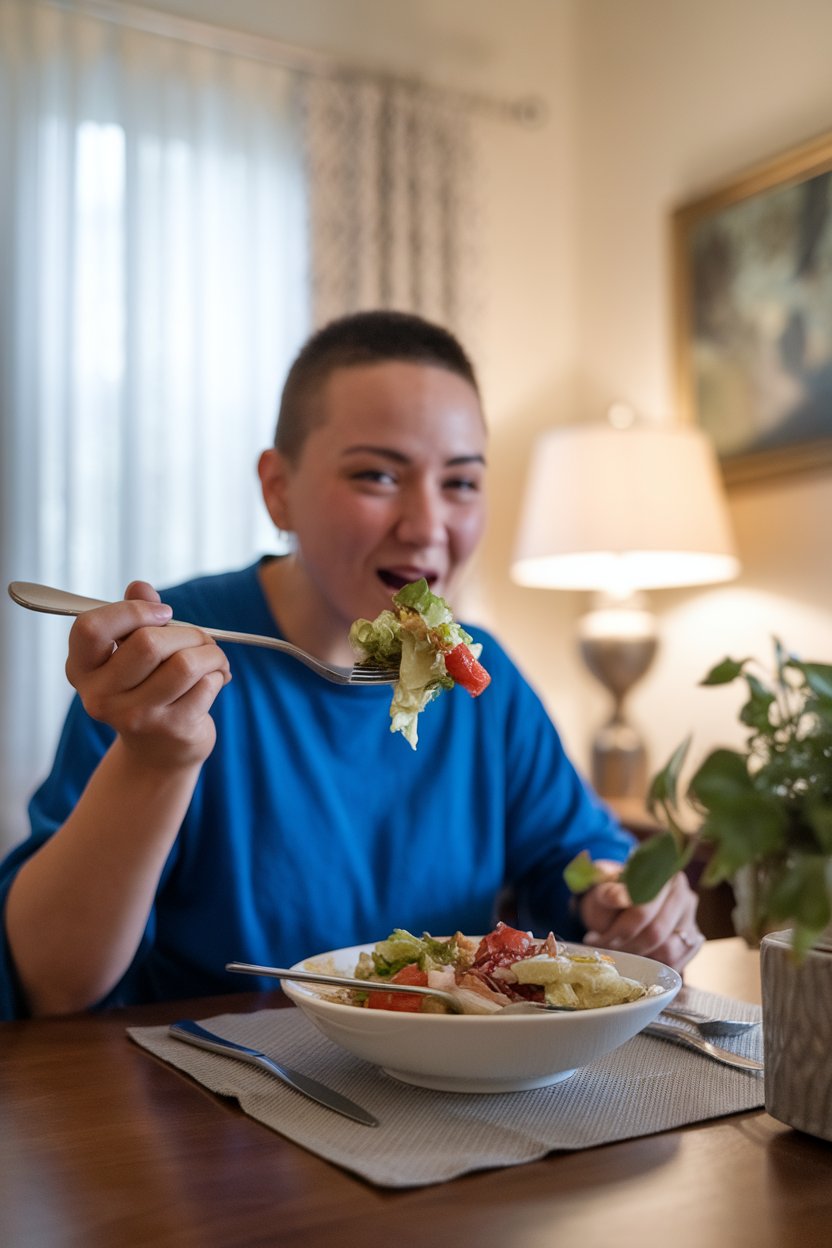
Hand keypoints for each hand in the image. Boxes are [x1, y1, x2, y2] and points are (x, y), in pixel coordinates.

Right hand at [66, 581, 230, 771]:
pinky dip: (219, 674)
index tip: (162, 613)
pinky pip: (207, 685)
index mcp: (82, 669)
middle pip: (148, 643)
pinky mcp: (171, 729)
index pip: (91, 628)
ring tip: (213, 656)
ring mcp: (136, 717)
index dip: (132, 611)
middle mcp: (100, 696)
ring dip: (210, 652)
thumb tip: (140, 587)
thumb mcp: (131, 650)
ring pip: (185, 664)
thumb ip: (133, 615)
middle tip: (199, 638)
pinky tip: (215, 679)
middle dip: (186, 632)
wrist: (160, 750)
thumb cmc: (145, 686)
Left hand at [578, 862, 703, 970]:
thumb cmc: (608, 900)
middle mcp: (683, 895)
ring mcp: (691, 919)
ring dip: (638, 958)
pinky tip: (635, 958)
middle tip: (605, 950)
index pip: (644, 910)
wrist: (616, 911)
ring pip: (668, 951)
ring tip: (618, 953)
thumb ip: (607, 893)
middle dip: (626, 946)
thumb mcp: (600, 894)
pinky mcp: (691, 942)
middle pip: (657, 933)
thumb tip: (619, 897)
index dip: (619, 930)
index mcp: (662, 874)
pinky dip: (653, 967)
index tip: (597, 939)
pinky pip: (676, 963)